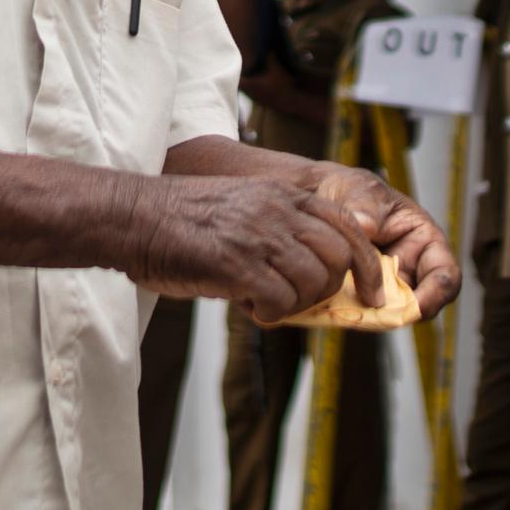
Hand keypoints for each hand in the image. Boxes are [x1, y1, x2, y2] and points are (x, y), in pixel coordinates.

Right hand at [126, 172, 375, 320]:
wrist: (135, 218)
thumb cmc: (182, 221)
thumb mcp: (243, 210)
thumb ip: (278, 233)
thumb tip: (310, 277)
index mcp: (282, 195)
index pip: (348, 226)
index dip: (366, 264)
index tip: (374, 292)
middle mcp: (278, 210)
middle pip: (340, 256)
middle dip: (331, 288)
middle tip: (305, 302)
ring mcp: (259, 235)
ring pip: (315, 281)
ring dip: (296, 303)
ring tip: (265, 300)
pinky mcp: (237, 263)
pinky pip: (280, 302)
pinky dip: (269, 314)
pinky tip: (247, 305)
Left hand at [298, 159, 460, 321]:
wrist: (320, 198)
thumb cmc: (352, 191)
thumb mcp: (361, 190)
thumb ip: (365, 207)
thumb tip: (365, 226)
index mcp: (424, 241)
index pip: (446, 276)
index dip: (437, 295)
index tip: (416, 306)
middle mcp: (409, 268)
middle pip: (419, 305)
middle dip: (401, 313)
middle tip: (377, 314)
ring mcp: (385, 285)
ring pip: (389, 314)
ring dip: (373, 316)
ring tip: (350, 307)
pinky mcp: (360, 295)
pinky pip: (362, 313)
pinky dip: (352, 313)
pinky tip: (333, 303)